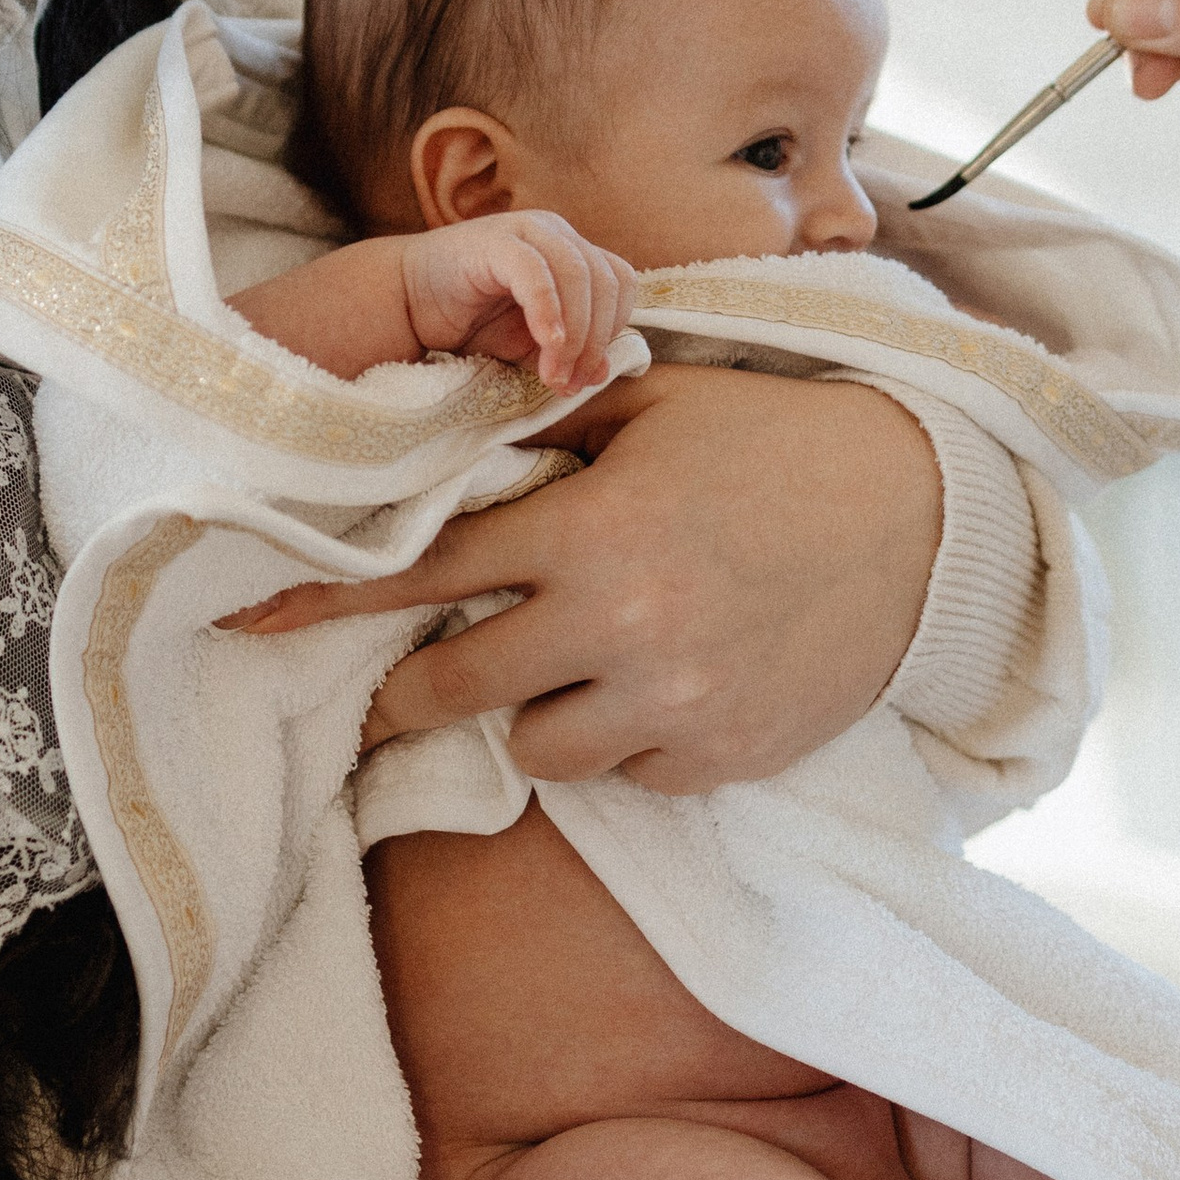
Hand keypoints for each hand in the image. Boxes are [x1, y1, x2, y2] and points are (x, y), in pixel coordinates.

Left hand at [232, 365, 944, 791]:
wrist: (925, 517)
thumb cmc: (779, 441)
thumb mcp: (657, 406)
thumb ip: (543, 426)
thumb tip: (436, 425)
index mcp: (588, 528)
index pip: (422, 571)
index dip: (328, 596)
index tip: (255, 616)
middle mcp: (619, 625)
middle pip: (453, 686)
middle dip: (409, 689)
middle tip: (394, 687)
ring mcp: (671, 702)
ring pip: (537, 749)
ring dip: (533, 714)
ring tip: (571, 670)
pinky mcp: (718, 757)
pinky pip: (626, 772)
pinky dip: (624, 739)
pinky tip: (658, 686)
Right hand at [399, 209, 635, 392]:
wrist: (406, 304)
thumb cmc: (469, 320)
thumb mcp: (527, 345)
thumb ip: (566, 354)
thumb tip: (603, 373)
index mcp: (571, 251)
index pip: (620, 283)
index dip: (613, 331)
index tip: (586, 375)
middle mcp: (555, 233)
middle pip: (605, 281)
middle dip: (594, 340)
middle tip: (569, 382)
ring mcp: (527, 230)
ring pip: (578, 275)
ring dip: (574, 334)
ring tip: (552, 374)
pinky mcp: (495, 240)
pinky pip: (536, 272)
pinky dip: (548, 310)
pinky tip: (547, 343)